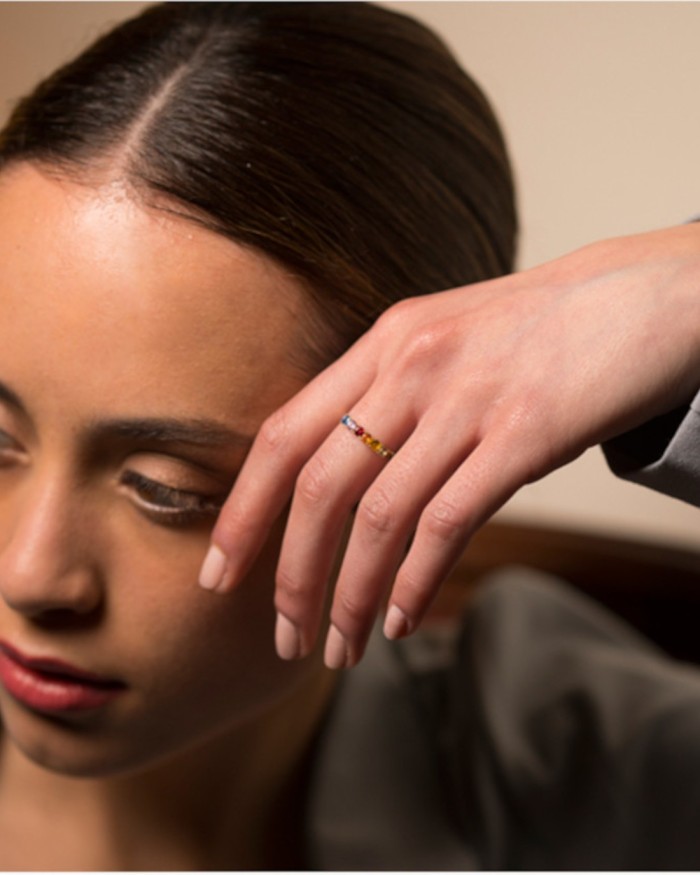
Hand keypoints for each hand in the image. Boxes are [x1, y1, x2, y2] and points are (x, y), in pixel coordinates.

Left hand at [199, 225, 699, 667]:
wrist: (642, 297)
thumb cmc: (541, 329)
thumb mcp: (447, 342)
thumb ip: (392, 393)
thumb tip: (345, 478)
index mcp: (384, 342)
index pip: (282, 435)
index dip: (242, 510)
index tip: (222, 574)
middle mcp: (412, 365)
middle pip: (318, 487)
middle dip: (291, 575)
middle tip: (286, 638)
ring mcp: (467, 399)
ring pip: (379, 517)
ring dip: (351, 596)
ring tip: (344, 648)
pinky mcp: (526, 432)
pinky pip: (449, 523)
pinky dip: (415, 581)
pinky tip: (402, 618)